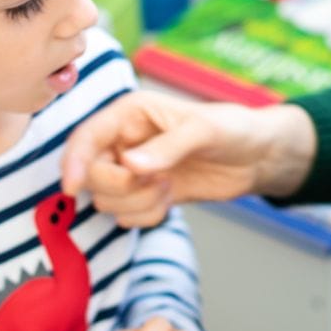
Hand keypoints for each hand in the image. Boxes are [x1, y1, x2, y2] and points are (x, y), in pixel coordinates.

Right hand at [60, 91, 316, 226]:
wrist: (258, 157)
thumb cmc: (234, 130)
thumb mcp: (204, 132)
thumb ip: (167, 148)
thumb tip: (130, 164)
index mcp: (131, 114)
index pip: (86, 138)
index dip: (73, 162)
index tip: (72, 188)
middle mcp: (126, 141)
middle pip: (92, 175)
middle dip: (121, 186)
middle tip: (156, 180)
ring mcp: (135, 170)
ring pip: (107, 199)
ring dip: (137, 203)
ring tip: (167, 187)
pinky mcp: (147, 194)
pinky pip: (127, 216)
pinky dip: (147, 215)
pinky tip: (169, 200)